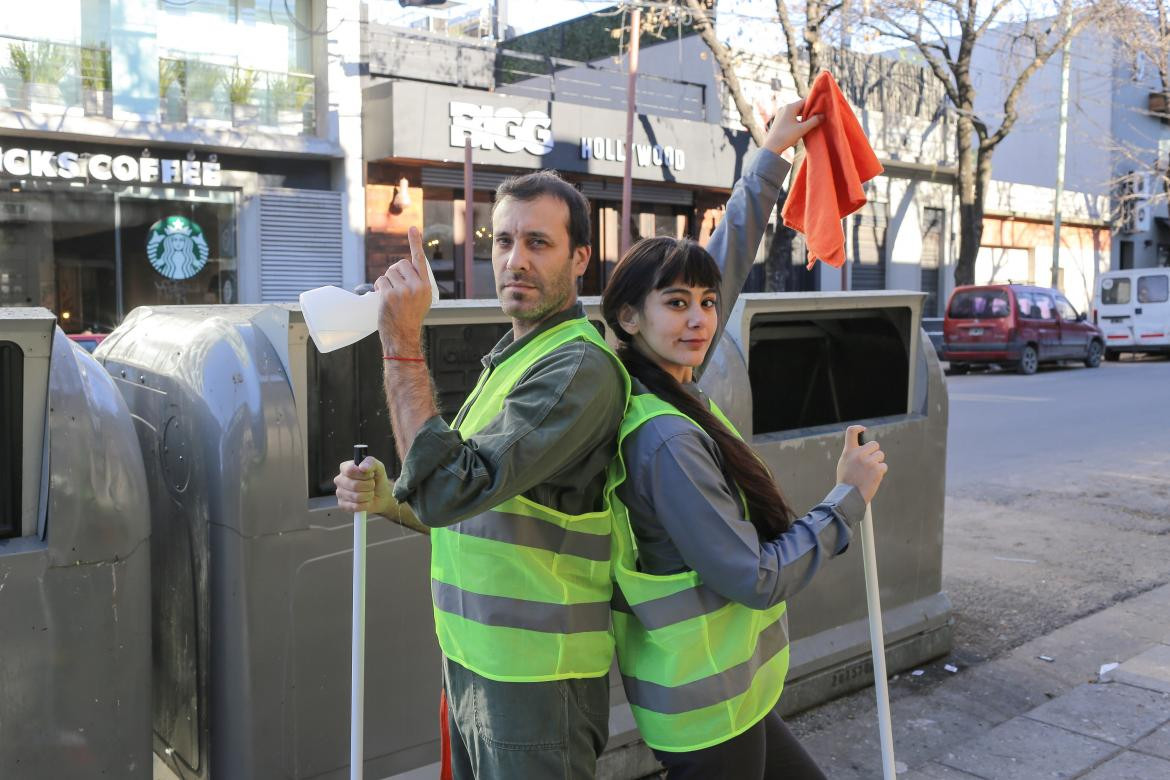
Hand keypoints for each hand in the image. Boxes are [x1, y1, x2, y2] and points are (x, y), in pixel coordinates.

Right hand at [334, 456, 393, 514]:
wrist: (381, 496)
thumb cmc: (377, 480)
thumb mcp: (379, 468)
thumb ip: (371, 463)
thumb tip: (362, 467)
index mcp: (345, 468)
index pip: (349, 470)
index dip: (363, 474)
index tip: (371, 474)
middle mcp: (340, 480)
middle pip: (354, 485)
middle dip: (369, 486)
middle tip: (372, 485)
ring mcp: (339, 493)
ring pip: (356, 497)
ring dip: (368, 495)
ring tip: (370, 493)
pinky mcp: (342, 505)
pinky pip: (355, 507)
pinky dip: (365, 505)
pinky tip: (366, 501)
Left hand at [375, 225, 432, 355]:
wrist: (403, 336)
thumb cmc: (410, 319)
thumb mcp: (421, 300)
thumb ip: (416, 284)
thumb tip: (403, 268)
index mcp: (426, 286)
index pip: (420, 260)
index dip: (415, 242)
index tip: (412, 228)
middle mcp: (417, 286)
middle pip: (400, 264)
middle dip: (394, 272)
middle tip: (395, 286)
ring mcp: (403, 291)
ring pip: (389, 273)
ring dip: (386, 281)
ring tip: (391, 296)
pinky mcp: (389, 295)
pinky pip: (380, 281)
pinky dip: (379, 288)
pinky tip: (383, 299)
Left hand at [758, 97, 823, 155]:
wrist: (771, 147)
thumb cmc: (786, 137)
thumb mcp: (802, 129)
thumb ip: (813, 121)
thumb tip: (823, 116)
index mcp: (790, 107)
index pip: (805, 101)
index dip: (814, 103)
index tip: (822, 107)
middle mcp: (784, 108)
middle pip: (801, 106)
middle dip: (810, 110)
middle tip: (819, 115)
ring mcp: (780, 114)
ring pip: (796, 112)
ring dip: (804, 116)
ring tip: (812, 121)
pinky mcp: (779, 120)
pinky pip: (791, 116)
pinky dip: (798, 119)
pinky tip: (802, 125)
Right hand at [836, 425, 887, 503]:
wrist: (849, 497)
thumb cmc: (846, 482)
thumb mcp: (844, 464)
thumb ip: (852, 454)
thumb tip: (861, 447)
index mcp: (849, 452)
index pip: (851, 432)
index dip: (858, 428)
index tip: (863, 429)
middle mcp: (859, 454)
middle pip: (874, 444)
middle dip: (874, 452)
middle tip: (870, 462)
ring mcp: (869, 461)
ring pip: (880, 455)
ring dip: (878, 463)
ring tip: (870, 473)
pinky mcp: (877, 469)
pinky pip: (884, 466)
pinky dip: (880, 472)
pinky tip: (873, 478)